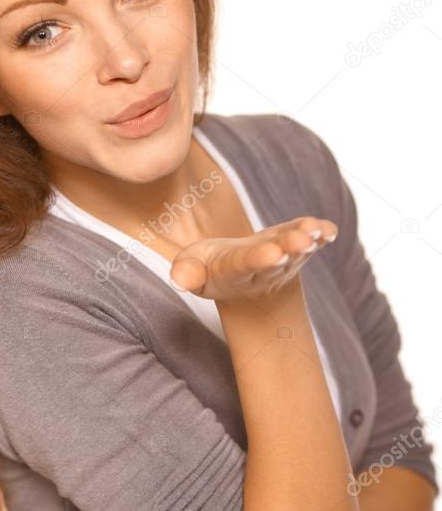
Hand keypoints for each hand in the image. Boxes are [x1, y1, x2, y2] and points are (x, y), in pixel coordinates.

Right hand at [169, 216, 337, 301]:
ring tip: (316, 230)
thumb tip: (180, 280)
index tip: (272, 253)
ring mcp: (284, 258)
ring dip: (308, 240)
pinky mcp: (298, 246)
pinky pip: (314, 242)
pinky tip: (330, 230)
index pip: (246, 264)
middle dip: (289, 248)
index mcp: (234, 271)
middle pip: (278, 259)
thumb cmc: (209, 267)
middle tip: (302, 240)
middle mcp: (263, 268)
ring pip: (297, 251)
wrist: (241, 278)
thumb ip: (186, 272)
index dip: (259, 258)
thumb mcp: (191, 267)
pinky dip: (323, 235)